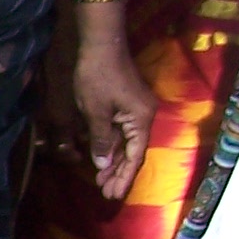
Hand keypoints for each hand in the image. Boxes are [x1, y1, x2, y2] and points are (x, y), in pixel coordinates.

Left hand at [68, 22, 156, 204]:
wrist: (101, 44)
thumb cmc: (97, 76)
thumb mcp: (95, 112)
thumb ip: (101, 140)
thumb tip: (103, 165)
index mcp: (141, 120)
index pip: (135, 156)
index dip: (124, 177)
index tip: (113, 195)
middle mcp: (144, 117)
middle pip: (133, 152)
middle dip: (119, 173)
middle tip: (105, 193)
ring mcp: (135, 110)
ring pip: (125, 143)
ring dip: (113, 161)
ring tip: (101, 182)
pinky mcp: (126, 104)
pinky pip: (120, 131)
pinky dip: (111, 146)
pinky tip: (101, 160)